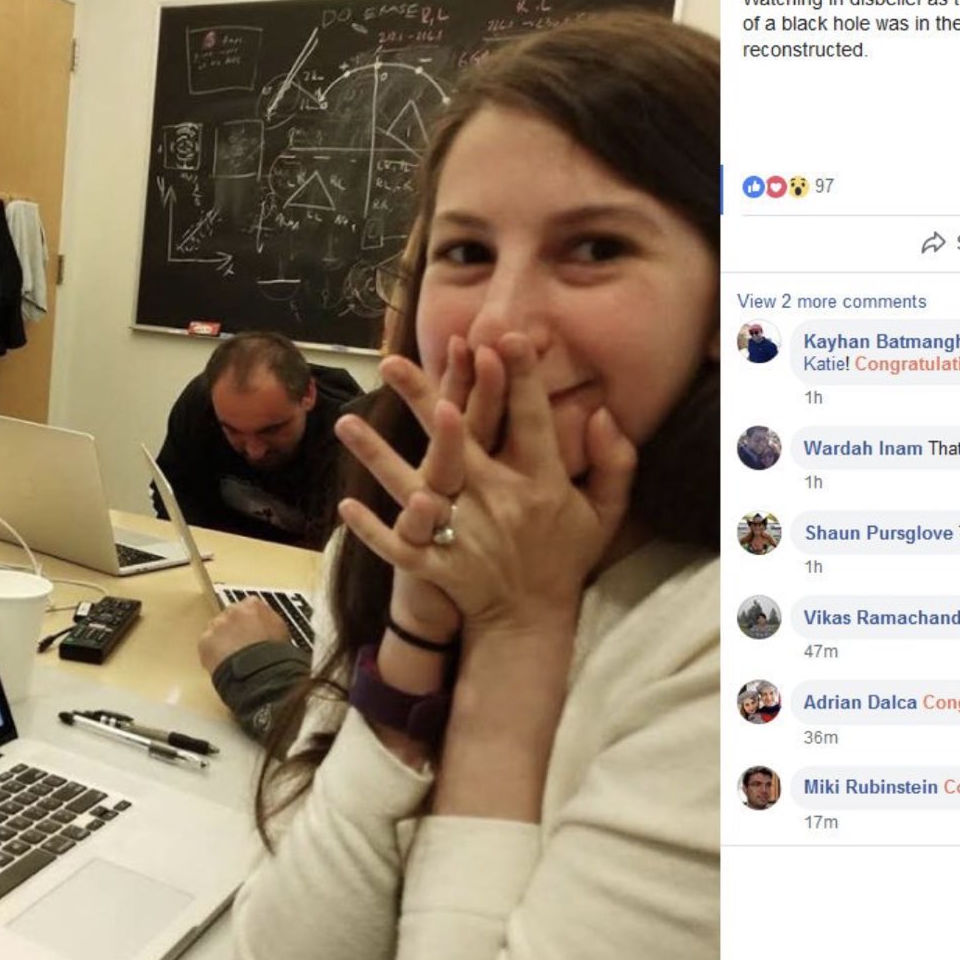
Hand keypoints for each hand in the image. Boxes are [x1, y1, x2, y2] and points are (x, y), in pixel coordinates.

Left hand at [196, 597, 291, 675]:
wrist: (259, 671)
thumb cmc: (273, 655)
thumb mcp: (281, 631)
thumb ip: (270, 622)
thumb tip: (267, 626)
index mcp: (253, 605)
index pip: (248, 607)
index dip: (250, 622)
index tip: (251, 631)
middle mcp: (233, 611)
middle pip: (230, 617)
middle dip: (234, 629)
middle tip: (242, 646)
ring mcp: (217, 625)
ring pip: (216, 630)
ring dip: (222, 641)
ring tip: (233, 657)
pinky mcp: (205, 641)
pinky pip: (207, 645)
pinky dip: (212, 653)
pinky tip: (224, 662)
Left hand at [337, 333, 635, 636]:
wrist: (532, 621)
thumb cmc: (565, 556)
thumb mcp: (605, 511)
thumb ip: (614, 461)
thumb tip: (603, 411)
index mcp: (540, 483)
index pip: (528, 419)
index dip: (517, 378)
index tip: (500, 339)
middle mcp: (497, 501)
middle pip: (456, 441)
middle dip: (425, 399)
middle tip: (394, 363)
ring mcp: (462, 535)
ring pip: (413, 488)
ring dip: (378, 456)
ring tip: (347, 423)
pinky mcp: (438, 566)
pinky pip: (400, 547)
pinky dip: (373, 530)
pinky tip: (346, 506)